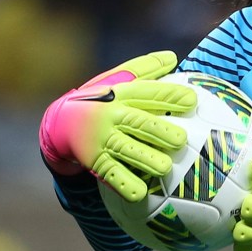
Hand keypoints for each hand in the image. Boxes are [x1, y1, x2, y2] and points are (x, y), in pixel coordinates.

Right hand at [38, 51, 196, 201]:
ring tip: (165, 167)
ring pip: (126, 149)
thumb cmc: (101, 98)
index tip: (192, 100)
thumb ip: (145, 69)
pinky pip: (110, 173)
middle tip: (180, 139)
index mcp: (121, 94)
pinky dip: (124, 184)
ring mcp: (102, 139)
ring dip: (145, 159)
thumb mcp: (118, 80)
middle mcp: (112, 115)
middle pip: (138, 122)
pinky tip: (139, 194)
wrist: (59, 122)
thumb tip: (173, 57)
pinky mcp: (94, 160)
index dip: (169, 96)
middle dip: (159, 131)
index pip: (148, 93)